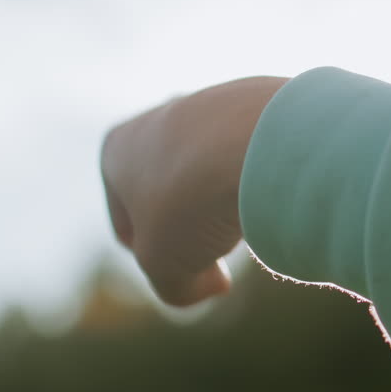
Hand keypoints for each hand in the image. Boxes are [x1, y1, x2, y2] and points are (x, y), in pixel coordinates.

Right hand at [100, 76, 287, 305]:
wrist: (258, 142)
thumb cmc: (193, 200)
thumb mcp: (166, 267)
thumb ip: (176, 287)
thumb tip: (214, 281)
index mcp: (117, 150)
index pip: (128, 229)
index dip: (158, 262)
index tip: (185, 265)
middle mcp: (159, 118)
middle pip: (172, 200)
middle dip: (194, 229)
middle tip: (218, 244)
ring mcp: (208, 106)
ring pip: (213, 179)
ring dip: (229, 205)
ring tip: (247, 211)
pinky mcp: (255, 104)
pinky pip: (253, 160)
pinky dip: (261, 182)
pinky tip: (273, 188)